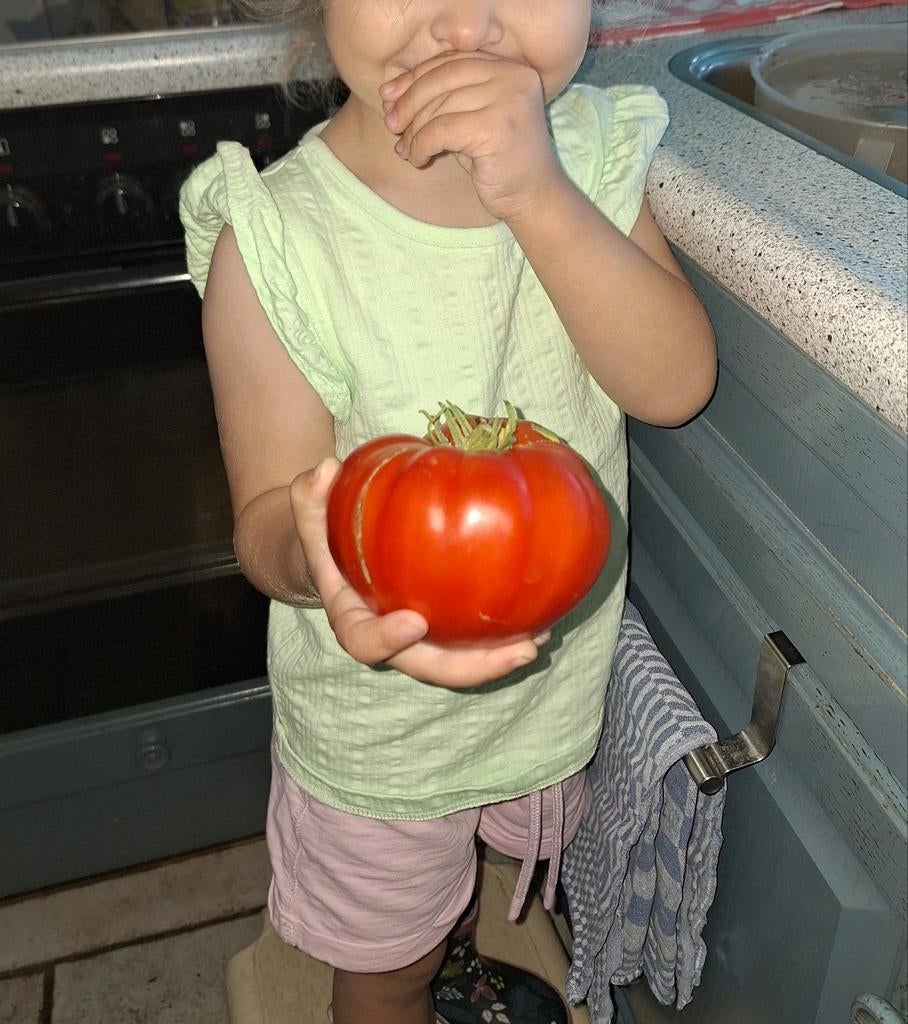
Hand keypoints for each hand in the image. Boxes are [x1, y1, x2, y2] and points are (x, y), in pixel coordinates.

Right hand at [289, 458, 547, 687]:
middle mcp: (391, 637)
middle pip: (429, 666)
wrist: (339, 558)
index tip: (414, 622)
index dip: (387, 640)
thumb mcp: (311, 513)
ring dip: (500, 657)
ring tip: (538, 641)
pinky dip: (506, 634)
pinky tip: (543, 619)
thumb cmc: (327, 537)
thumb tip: (326, 469)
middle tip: (516, 651)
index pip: (364, 641)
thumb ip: (310, 495)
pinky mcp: (446, 628)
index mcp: (353, 618)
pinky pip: (475, 639)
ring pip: (460, 661)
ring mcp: (422, 638)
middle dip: (472, 666)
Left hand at [379, 51, 561, 221]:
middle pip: (443, 79)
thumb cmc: (498, 162)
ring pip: (439, 107)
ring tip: (405, 150)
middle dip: (409, 102)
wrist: (533, 198)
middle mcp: (512, 77)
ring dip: (413, 131)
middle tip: (391, 125)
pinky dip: (421, 146)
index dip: (415, 76)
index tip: (389, 96)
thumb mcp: (472, 120)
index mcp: (510, 67)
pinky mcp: (495, 128)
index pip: (452, 61)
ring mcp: (507, 100)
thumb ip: (445, 99)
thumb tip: (391, 92)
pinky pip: (440, 131)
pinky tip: (419, 160)